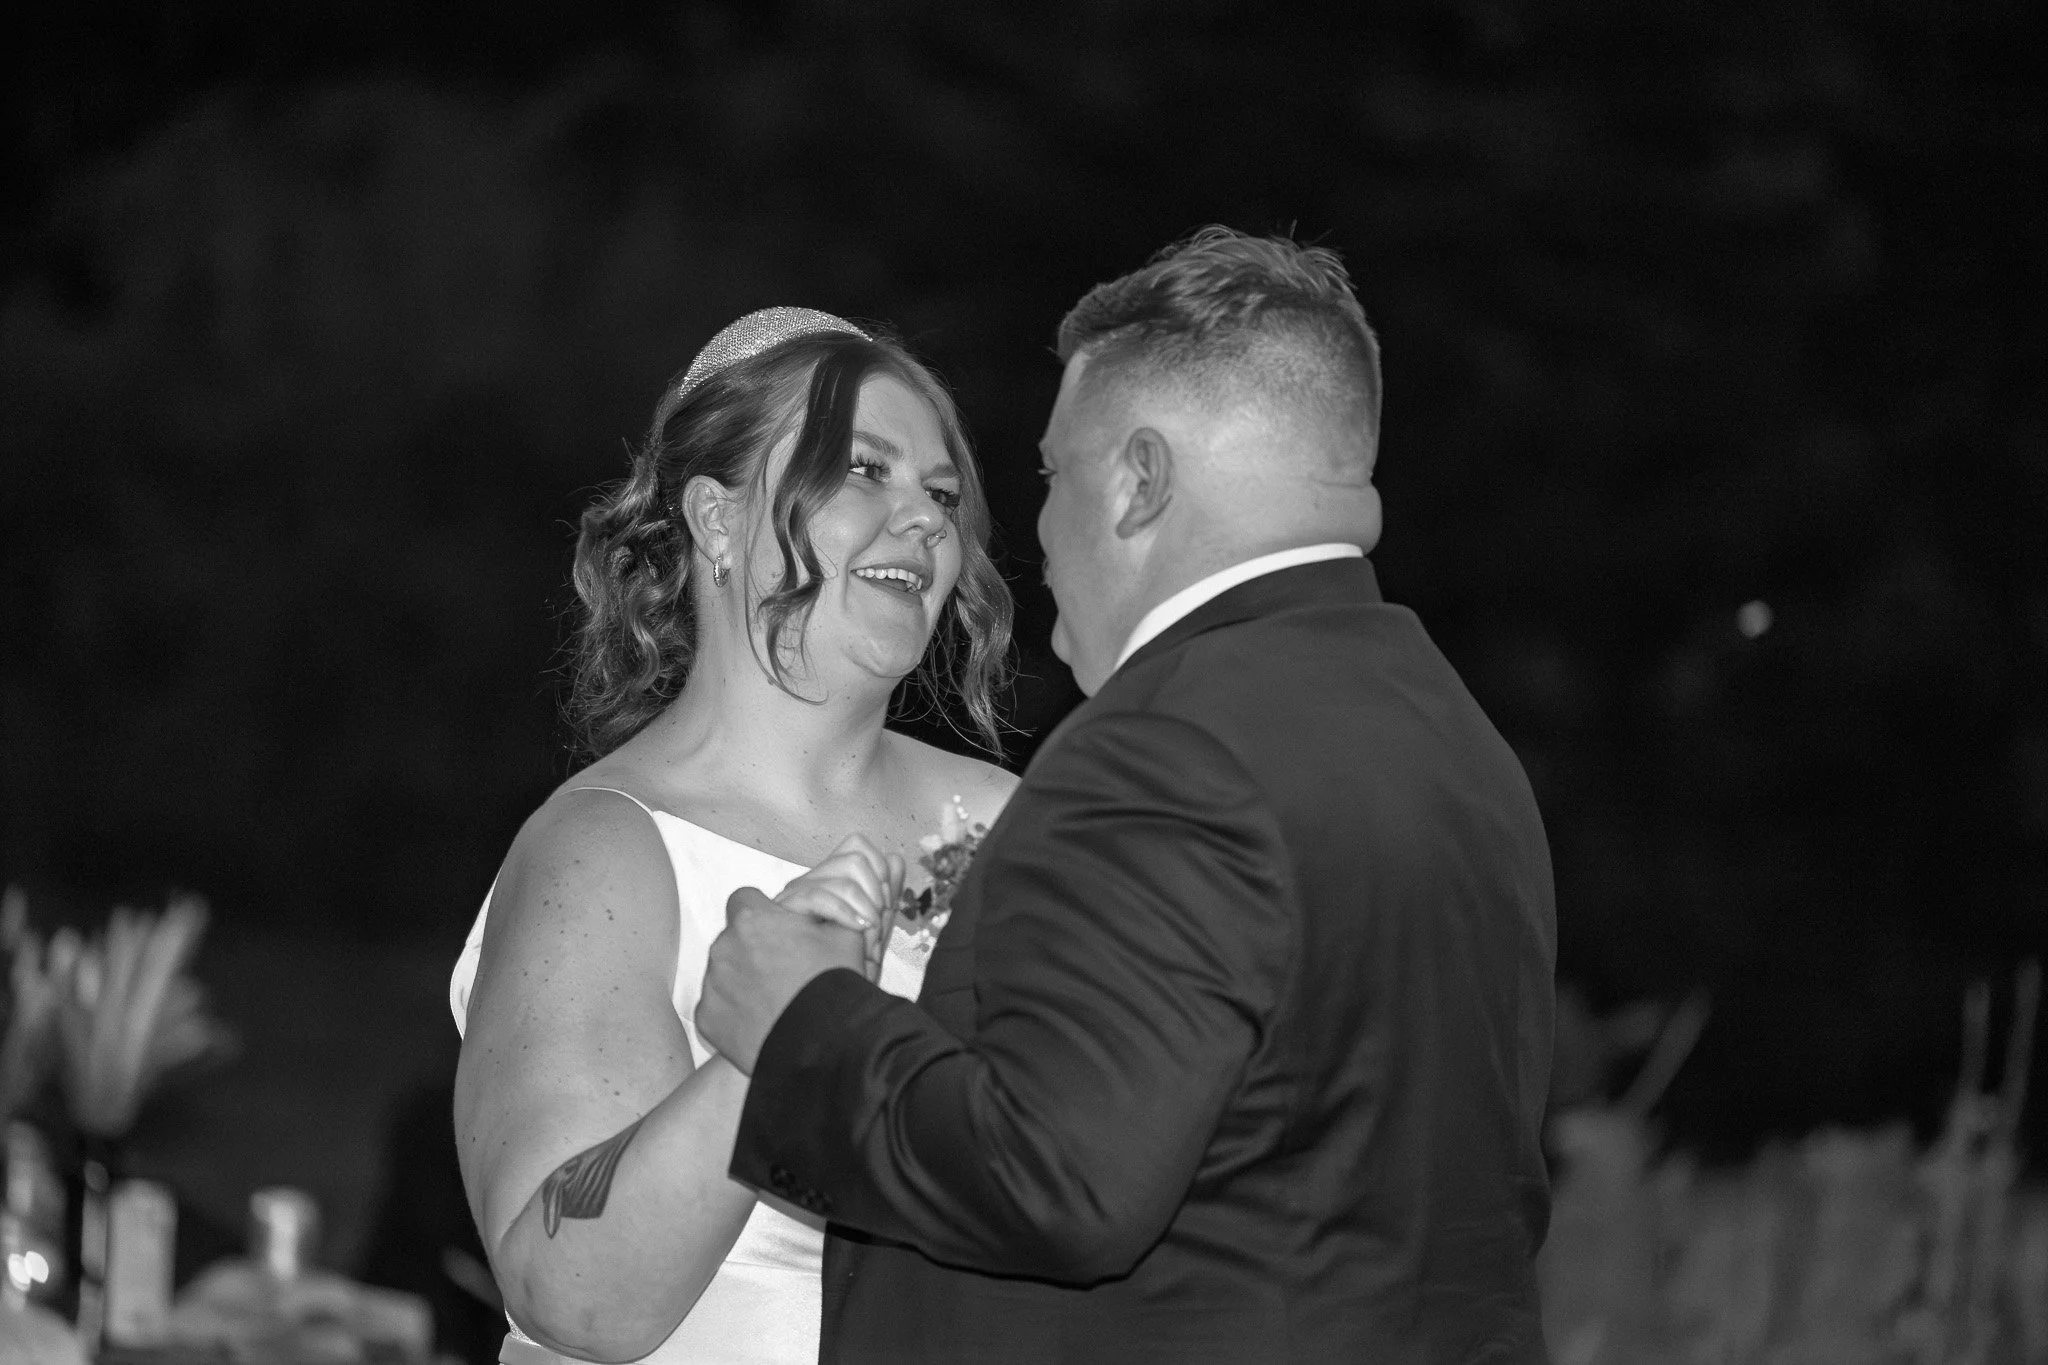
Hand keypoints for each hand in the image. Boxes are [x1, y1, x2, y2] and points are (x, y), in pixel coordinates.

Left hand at [696, 837, 905, 1073]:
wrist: (824, 1042)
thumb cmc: (835, 983)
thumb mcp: (846, 934)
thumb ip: (830, 910)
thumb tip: (839, 901)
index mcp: (752, 918)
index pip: (746, 899)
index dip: (765, 914)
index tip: (781, 932)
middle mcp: (723, 946)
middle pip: (734, 937)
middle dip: (754, 948)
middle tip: (786, 970)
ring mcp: (711, 984)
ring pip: (724, 971)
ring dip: (744, 979)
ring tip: (778, 998)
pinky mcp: (707, 1018)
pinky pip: (718, 1007)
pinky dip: (735, 1013)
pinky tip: (764, 1021)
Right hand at [770, 835, 904, 982]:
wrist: (834, 1006)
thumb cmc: (848, 972)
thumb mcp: (875, 929)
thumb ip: (886, 893)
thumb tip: (895, 858)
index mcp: (829, 883)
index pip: (857, 845)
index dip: (880, 869)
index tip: (886, 906)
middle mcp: (810, 883)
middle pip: (855, 855)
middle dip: (878, 890)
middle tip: (876, 923)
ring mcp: (794, 896)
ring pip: (843, 871)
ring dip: (867, 903)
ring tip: (867, 933)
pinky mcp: (782, 913)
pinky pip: (817, 894)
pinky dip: (845, 911)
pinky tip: (855, 931)